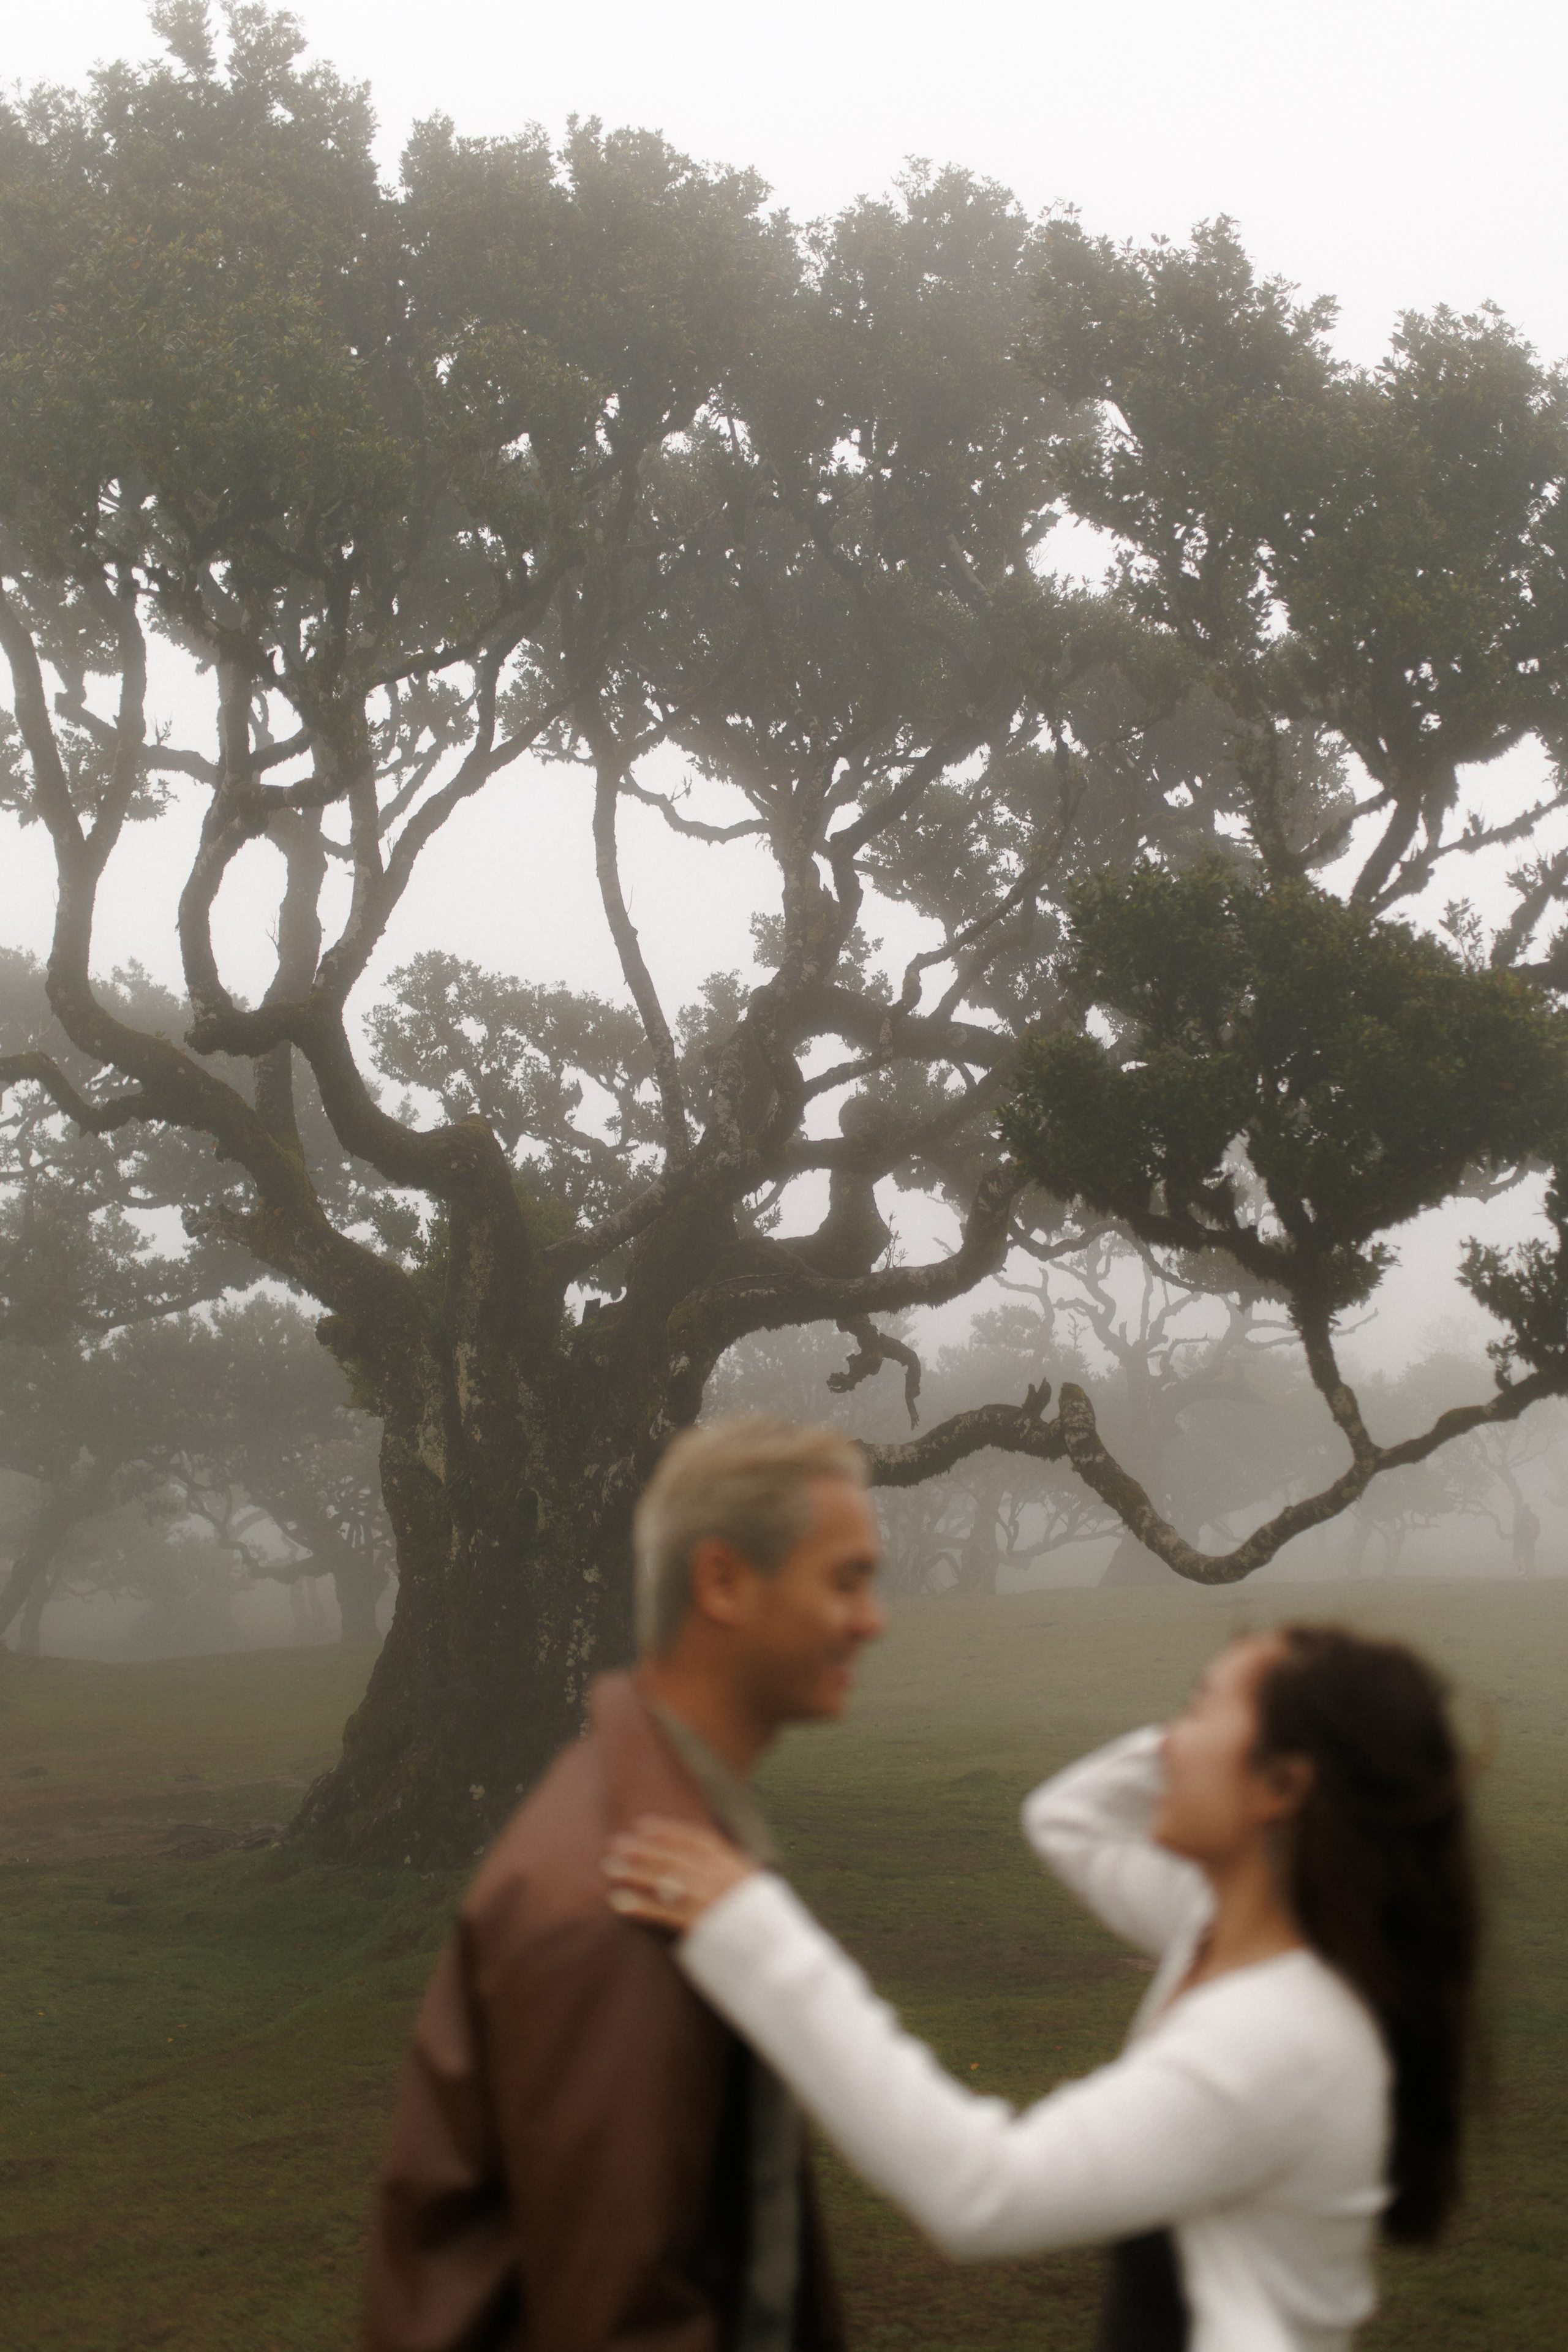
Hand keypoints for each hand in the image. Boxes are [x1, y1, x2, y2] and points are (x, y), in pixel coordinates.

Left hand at [603, 1816, 757, 1930]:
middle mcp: (725, 1879)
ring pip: (668, 1881)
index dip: (669, 1831)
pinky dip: (639, 1906)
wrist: (783, 1965)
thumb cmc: (769, 1936)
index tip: (643, 1825)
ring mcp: (714, 1902)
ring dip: (636, 1872)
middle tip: (615, 1843)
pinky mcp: (703, 1928)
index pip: (699, 1841)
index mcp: (739, 1868)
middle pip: (677, 1857)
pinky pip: (665, 1913)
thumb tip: (711, 1872)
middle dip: (644, 1849)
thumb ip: (735, 1881)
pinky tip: (619, 1902)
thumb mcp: (759, 1897)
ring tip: (610, 1867)